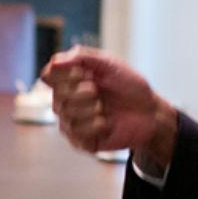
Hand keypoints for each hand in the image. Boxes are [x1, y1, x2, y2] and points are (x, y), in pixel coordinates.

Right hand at [43, 47, 177, 170]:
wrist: (149, 111)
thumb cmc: (129, 85)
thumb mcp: (108, 63)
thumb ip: (81, 57)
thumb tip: (54, 62)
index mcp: (68, 81)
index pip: (48, 76)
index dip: (64, 75)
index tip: (84, 72)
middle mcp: (66, 101)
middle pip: (57, 97)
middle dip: (81, 92)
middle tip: (98, 91)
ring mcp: (72, 122)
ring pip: (66, 116)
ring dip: (89, 109)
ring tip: (104, 108)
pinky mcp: (82, 141)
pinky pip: (76, 134)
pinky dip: (94, 126)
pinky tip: (106, 123)